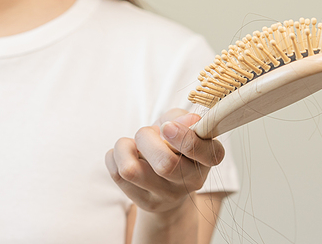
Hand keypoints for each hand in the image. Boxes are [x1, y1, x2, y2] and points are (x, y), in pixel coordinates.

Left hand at [105, 108, 224, 213]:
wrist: (166, 180)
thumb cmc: (174, 144)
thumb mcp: (183, 125)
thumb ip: (185, 119)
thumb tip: (190, 120)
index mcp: (208, 159)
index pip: (206, 153)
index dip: (184, 137)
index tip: (167, 126)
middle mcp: (192, 182)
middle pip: (165, 164)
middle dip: (146, 138)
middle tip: (145, 133)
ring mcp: (167, 196)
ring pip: (131, 171)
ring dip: (124, 146)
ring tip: (132, 144)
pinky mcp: (144, 202)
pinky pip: (116, 173)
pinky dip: (113, 156)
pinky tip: (125, 156)